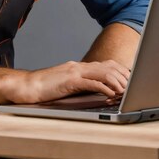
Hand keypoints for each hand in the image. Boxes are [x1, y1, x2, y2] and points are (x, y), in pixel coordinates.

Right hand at [0, 60, 130, 103]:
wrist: (27, 86)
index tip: (130, 80)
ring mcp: (74, 72)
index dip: (120, 71)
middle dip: (123, 76)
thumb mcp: (67, 84)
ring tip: (124, 91)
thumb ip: (81, 85)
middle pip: (108, 66)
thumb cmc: (45, 89)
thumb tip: (97, 91)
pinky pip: (92, 83)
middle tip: (132, 87)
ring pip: (103, 73)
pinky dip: (104, 88)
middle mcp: (78, 66)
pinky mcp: (70, 81)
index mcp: (78, 67)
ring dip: (116, 82)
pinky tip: (110, 94)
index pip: (105, 64)